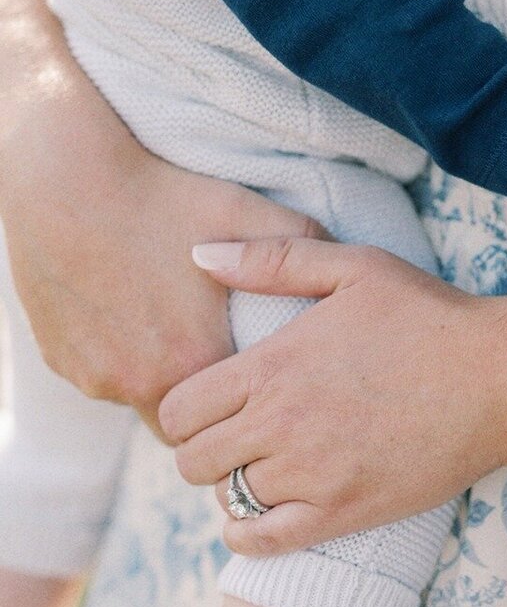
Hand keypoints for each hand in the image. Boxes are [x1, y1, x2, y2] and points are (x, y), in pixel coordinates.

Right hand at [1, 106, 322, 431]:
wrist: (66, 180)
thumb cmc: (161, 196)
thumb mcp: (244, 212)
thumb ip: (302, 250)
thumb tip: (345, 279)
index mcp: (193, 361)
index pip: (232, 425)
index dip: (247, 409)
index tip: (258, 391)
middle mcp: (139, 385)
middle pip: (184, 425)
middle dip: (205, 407)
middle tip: (217, 366)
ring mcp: (94, 377)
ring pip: (138, 401)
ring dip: (158, 378)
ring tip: (169, 328)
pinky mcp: (61, 363)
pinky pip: (100, 377)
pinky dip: (118, 357)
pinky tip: (130, 313)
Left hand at [159, 244, 506, 554]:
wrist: (499, 380)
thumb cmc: (429, 316)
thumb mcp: (354, 267)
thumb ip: (272, 259)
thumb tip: (198, 255)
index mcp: (272, 365)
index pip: (178, 408)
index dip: (185, 408)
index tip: (211, 405)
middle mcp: (281, 423)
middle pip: (192, 460)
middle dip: (203, 448)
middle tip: (234, 437)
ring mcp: (311, 473)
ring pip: (227, 499)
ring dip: (235, 485)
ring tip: (263, 465)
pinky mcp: (342, 512)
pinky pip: (262, 541)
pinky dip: (248, 534)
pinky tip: (262, 513)